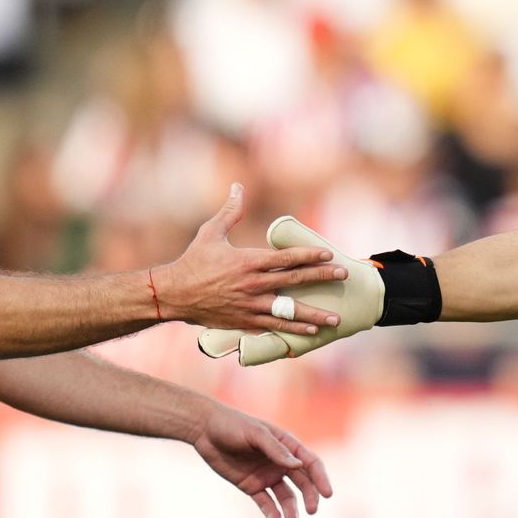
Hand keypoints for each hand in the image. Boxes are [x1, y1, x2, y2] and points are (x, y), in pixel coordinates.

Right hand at [151, 184, 347, 334]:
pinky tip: (311, 331)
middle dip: (322, 278)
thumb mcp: (210, 233)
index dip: (310, 255)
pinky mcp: (245, 321)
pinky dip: (293, 329)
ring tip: (335, 318)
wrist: (174, 294)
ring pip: (289, 310)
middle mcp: (253, 284)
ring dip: (314, 314)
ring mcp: (250, 305)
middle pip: (295, 281)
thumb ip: (229, 211)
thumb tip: (238, 186)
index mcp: (248, 261)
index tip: (329, 255)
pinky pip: (274, 326)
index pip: (286, 258)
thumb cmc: (193, 261)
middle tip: (343, 275)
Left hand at [190, 405, 332, 517]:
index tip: (327, 494)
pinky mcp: (252, 486)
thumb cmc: (232, 426)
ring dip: (291, 510)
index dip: (321, 478)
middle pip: (303, 483)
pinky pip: (266, 502)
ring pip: (286, 497)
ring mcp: (267, 475)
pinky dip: (272, 513)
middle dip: (309, 497)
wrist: (205, 431)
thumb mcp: (255, 434)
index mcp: (287, 445)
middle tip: (311, 510)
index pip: (310, 463)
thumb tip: (298, 466)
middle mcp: (280, 462)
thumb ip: (275, 449)